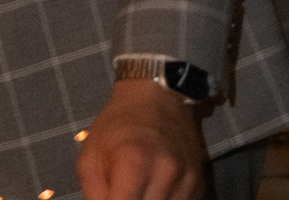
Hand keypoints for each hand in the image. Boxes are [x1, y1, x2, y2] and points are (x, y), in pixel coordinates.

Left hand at [78, 78, 208, 199]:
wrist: (158, 97)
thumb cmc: (118, 125)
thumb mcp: (90, 157)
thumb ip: (94, 196)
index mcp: (134, 164)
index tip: (110, 198)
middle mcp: (166, 174)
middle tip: (121, 192)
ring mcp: (187, 181)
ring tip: (136, 189)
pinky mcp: (198, 186)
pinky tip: (152, 190)